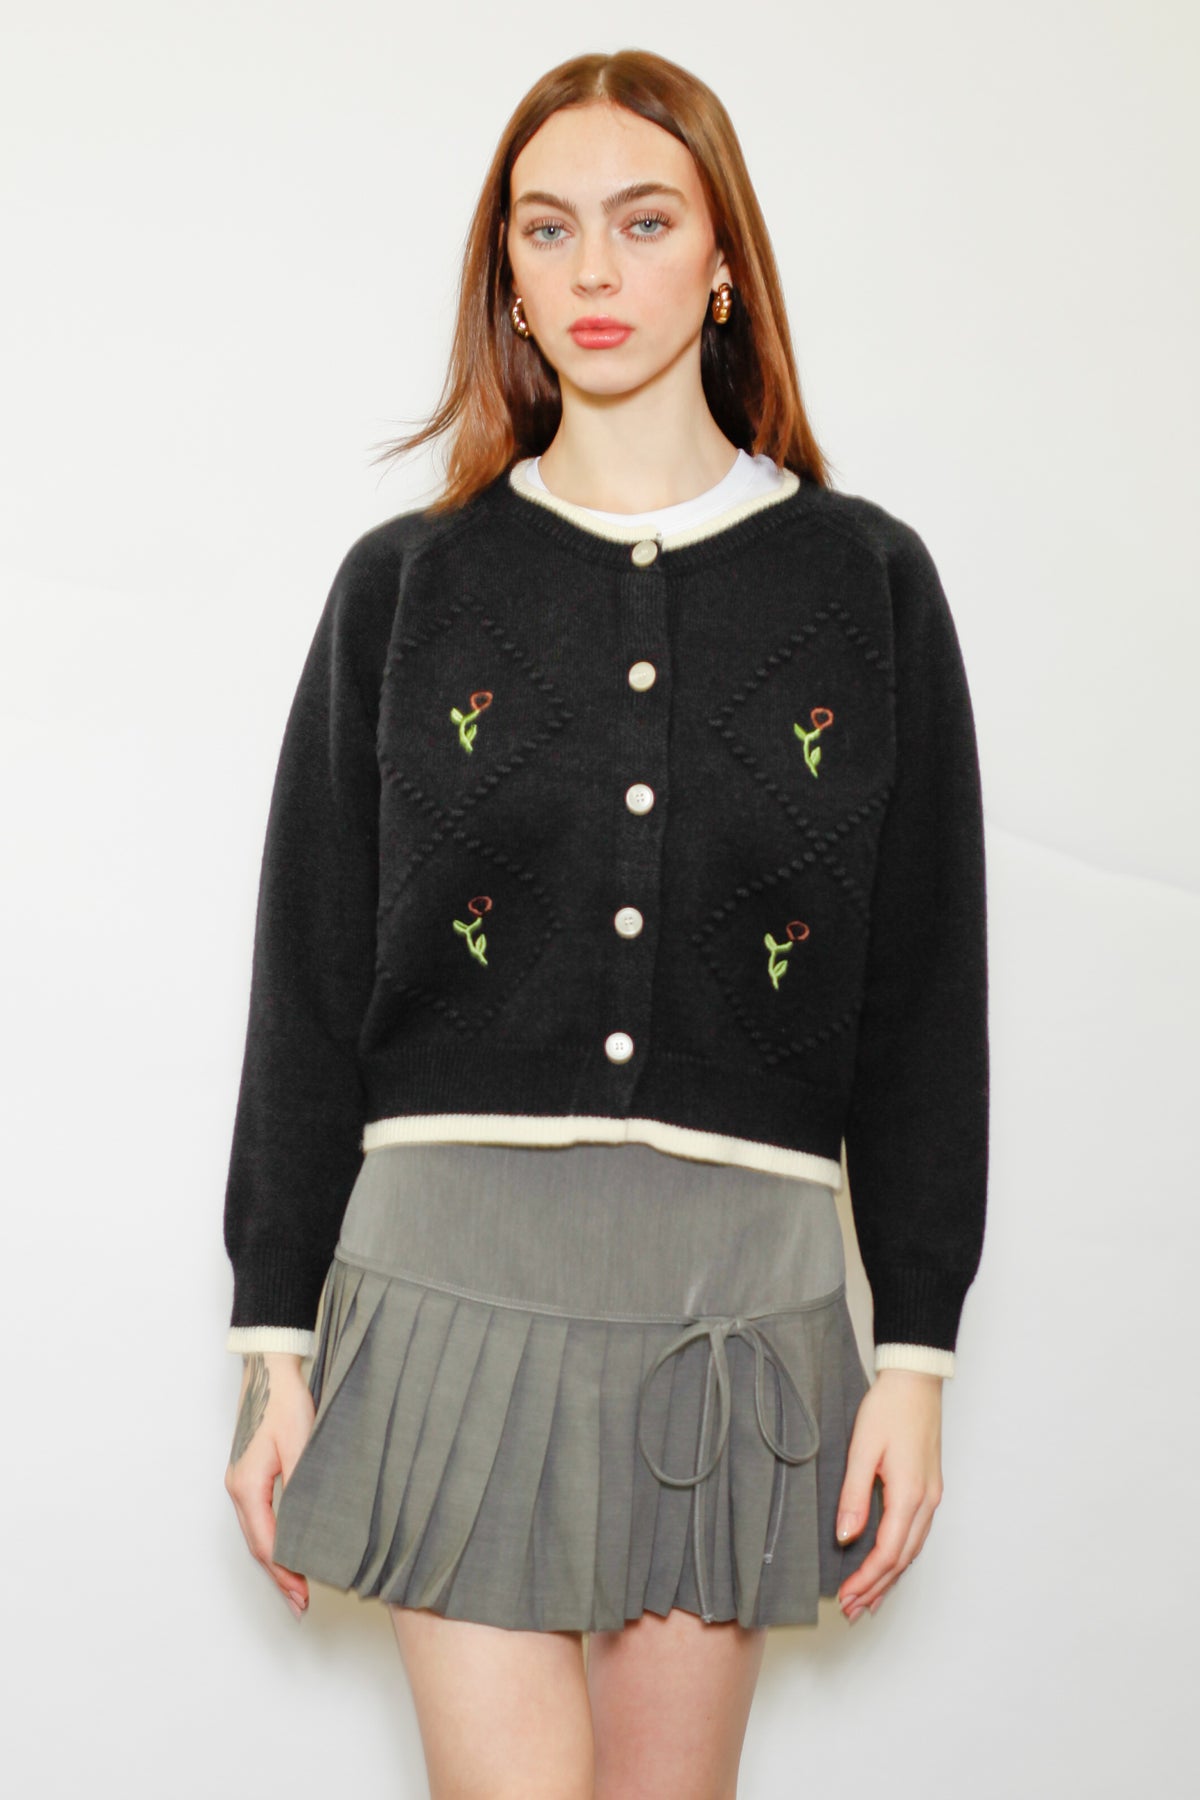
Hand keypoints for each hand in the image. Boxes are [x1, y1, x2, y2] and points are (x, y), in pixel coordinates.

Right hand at [225, 1352, 315, 1618]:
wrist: (269, 1370)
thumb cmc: (284, 1402)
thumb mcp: (299, 1444)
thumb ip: (301, 1487)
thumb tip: (308, 1529)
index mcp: (247, 1486)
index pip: (267, 1543)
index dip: (285, 1573)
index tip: (302, 1596)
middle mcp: (237, 1488)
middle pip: (257, 1544)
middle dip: (278, 1576)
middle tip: (299, 1605)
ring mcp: (239, 1482)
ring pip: (256, 1533)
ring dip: (274, 1561)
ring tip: (294, 1587)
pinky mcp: (248, 1474)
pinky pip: (258, 1518)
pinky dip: (272, 1539)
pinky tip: (286, 1548)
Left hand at [834, 1368, 943, 1622]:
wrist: (916, 1379)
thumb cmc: (888, 1408)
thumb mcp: (862, 1448)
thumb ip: (853, 1495)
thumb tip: (846, 1536)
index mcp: (910, 1494)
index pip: (887, 1552)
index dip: (866, 1580)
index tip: (845, 1597)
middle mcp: (926, 1501)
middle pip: (902, 1559)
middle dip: (878, 1588)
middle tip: (853, 1611)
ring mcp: (932, 1495)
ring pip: (912, 1550)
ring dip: (890, 1577)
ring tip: (868, 1600)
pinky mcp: (929, 1488)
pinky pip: (916, 1534)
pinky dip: (900, 1557)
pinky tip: (888, 1565)